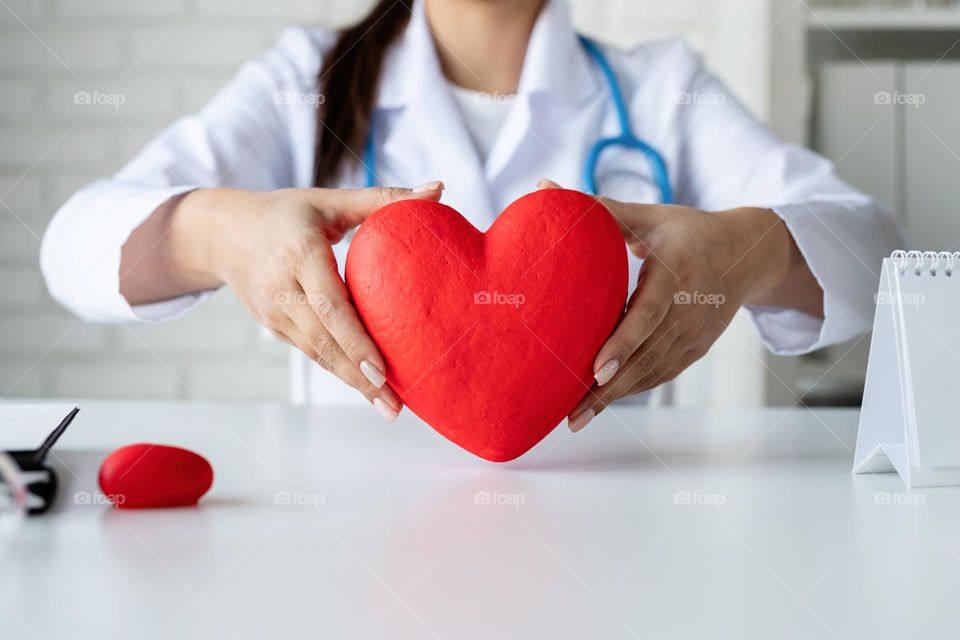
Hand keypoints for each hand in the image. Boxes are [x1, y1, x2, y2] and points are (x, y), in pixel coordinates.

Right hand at [166, 182, 444, 419]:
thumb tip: (439, 190)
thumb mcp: (330, 199)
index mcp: (299, 251)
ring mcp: (273, 311)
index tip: (383, 369)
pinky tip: (365, 386)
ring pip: (316, 354)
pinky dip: (338, 370)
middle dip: (360, 377)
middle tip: (395, 405)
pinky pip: (310, 352)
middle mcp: (282, 286)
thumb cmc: (285, 212)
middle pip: (324, 341)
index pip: (329, 304)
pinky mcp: (271, 326)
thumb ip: (385, 198)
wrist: (222, 232)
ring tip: (387, 406)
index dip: (356, 340)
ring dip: (351, 383)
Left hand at [536, 179, 821, 431]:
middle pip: (646, 356)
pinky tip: (600, 403)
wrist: (747, 256)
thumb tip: (543, 188)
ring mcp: (695, 335)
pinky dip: (631, 390)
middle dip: (608, 388)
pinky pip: (660, 375)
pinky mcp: (695, 351)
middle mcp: (690, 310)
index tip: (595, 369)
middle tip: (571, 413)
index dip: (622, 344)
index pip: (648, 315)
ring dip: (615, 398)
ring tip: (576, 418)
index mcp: (677, 272)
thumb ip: (597, 208)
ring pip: (652, 373)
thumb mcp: (649, 216)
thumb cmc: (688, 231)